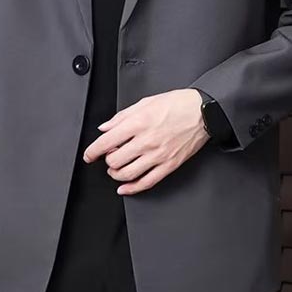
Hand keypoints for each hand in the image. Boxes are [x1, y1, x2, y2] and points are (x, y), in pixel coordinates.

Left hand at [82, 88, 209, 194]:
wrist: (203, 112)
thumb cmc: (177, 104)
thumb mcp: (145, 102)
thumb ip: (122, 117)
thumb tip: (105, 128)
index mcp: (138, 123)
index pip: (106, 142)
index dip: (92, 151)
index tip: (89, 155)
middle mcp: (146, 141)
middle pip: (115, 160)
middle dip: (107, 160)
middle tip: (108, 157)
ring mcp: (158, 155)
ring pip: (128, 174)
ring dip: (116, 174)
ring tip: (115, 170)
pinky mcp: (169, 165)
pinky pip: (147, 182)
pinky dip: (132, 188)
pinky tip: (125, 188)